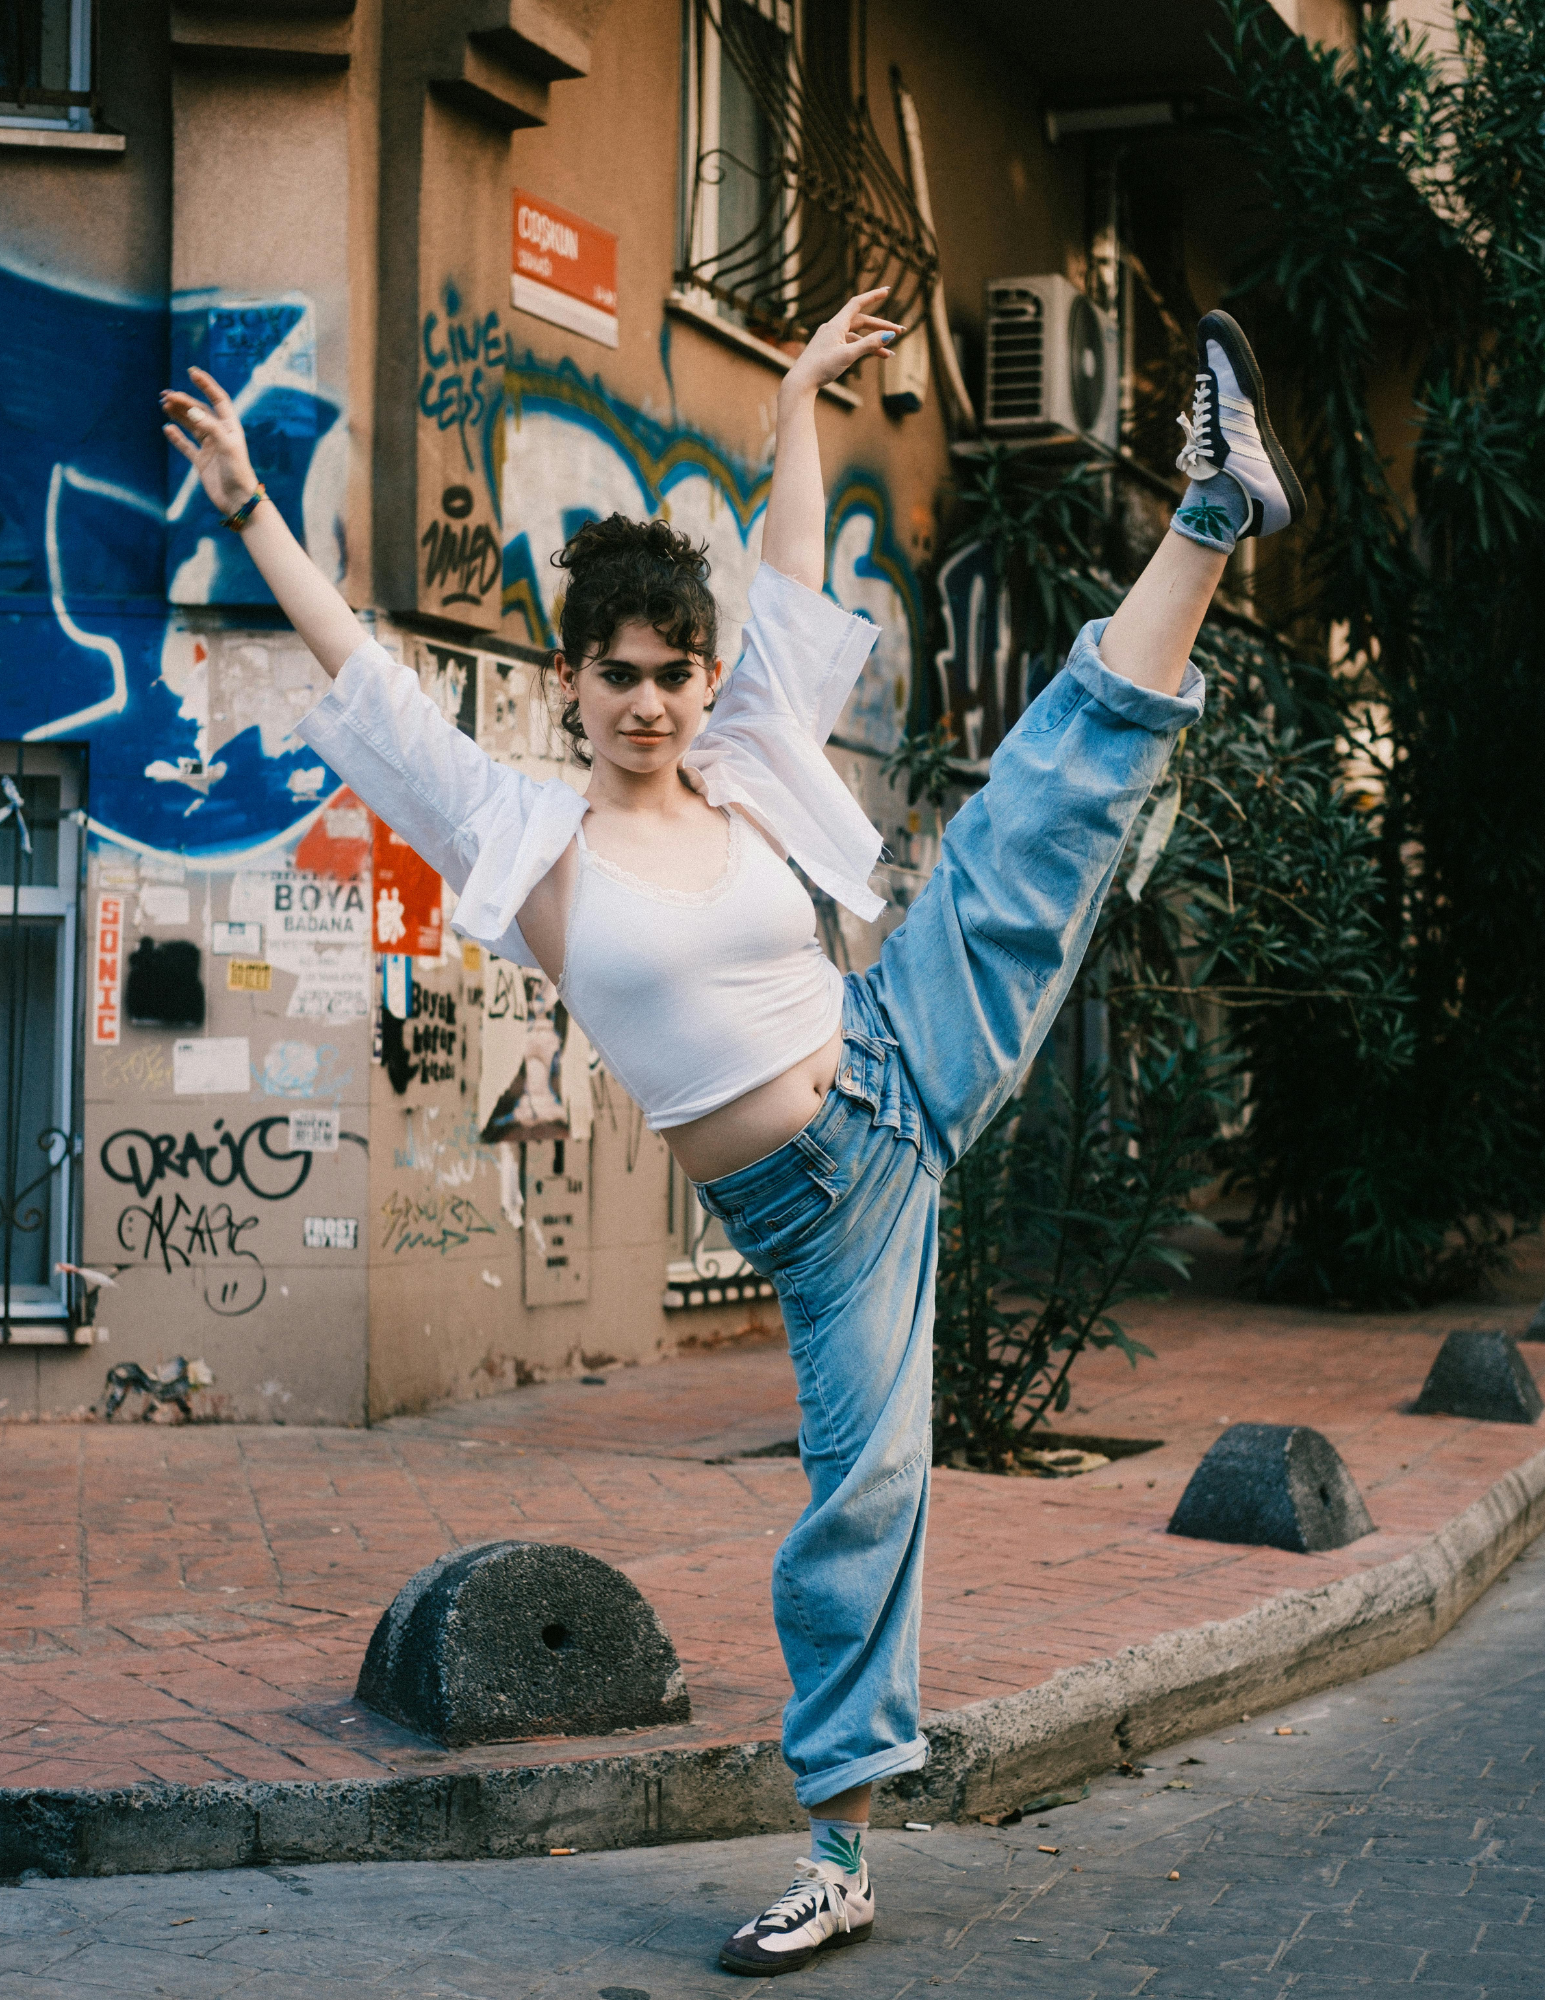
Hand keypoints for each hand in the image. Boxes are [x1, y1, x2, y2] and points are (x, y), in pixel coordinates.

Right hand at [160, 368, 261, 517]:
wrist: (238, 501)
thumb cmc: (237, 473)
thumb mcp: (226, 447)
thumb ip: (210, 428)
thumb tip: (192, 412)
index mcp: (230, 427)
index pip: (218, 400)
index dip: (206, 385)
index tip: (192, 372)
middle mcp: (220, 435)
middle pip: (199, 411)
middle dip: (184, 401)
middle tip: (166, 395)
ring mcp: (210, 448)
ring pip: (191, 426)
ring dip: (179, 414)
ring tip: (164, 404)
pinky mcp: (202, 462)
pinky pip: (186, 446)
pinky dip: (177, 437)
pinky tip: (167, 428)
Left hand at [780, 289, 901, 401]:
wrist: (801, 383)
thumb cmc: (821, 368)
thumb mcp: (848, 356)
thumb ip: (869, 345)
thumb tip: (889, 335)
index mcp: (836, 325)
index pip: (857, 304)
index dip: (873, 296)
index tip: (887, 291)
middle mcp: (832, 328)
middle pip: (861, 322)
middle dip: (881, 326)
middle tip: (900, 331)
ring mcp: (830, 339)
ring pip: (857, 336)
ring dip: (874, 343)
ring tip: (889, 355)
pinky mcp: (828, 350)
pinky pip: (849, 345)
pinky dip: (862, 350)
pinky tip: (872, 358)